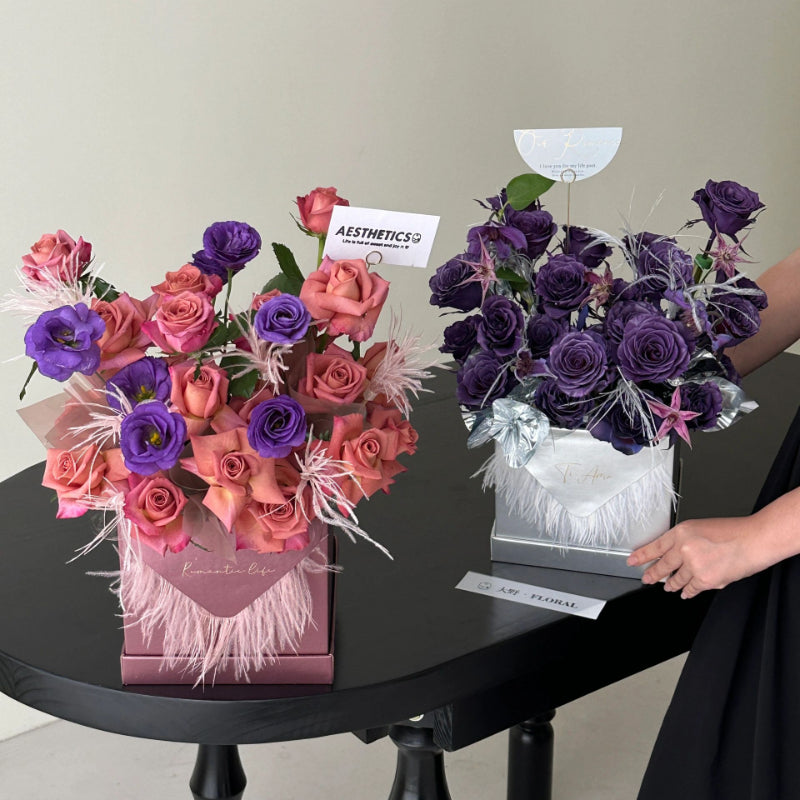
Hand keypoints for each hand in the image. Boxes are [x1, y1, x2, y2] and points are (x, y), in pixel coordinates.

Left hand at [627, 517, 764, 598]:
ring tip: (666, 586)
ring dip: (671, 584)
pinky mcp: (704, 580)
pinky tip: (685, 593)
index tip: (632, 561)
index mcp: (681, 532)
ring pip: (676, 579)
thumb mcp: (701, 527)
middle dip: (652, 574)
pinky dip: (688, 592)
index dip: (641, 555)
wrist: (753, 540)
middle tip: (646, 578)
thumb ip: (685, 540)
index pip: (655, 546)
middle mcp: (684, 548)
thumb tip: (675, 552)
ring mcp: (693, 565)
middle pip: (662, 565)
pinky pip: (691, 589)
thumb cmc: (733, 532)